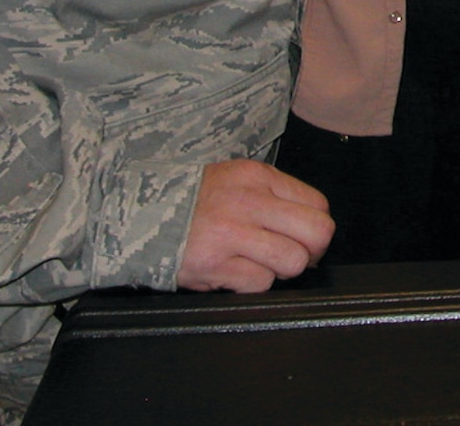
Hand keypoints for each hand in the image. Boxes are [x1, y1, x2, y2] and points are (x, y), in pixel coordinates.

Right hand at [177, 159, 333, 291]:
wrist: (141, 215)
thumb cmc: (194, 201)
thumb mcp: (237, 180)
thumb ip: (273, 196)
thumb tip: (311, 227)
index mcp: (257, 177)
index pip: (317, 204)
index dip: (316, 228)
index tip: (305, 238)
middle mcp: (248, 201)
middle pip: (316, 232)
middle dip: (312, 251)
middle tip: (296, 256)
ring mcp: (231, 233)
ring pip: (293, 261)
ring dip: (281, 269)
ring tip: (260, 263)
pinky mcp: (215, 264)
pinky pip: (260, 283)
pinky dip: (253, 283)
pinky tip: (235, 271)